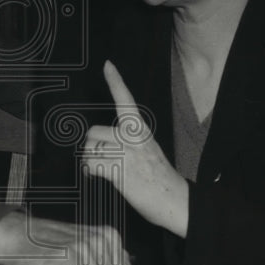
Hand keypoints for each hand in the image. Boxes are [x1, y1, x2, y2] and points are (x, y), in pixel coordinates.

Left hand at [83, 61, 189, 237]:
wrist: (175, 200)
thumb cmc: (159, 177)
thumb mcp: (147, 149)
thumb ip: (127, 141)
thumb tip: (101, 144)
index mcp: (140, 130)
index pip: (125, 100)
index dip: (115, 81)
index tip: (107, 64)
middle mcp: (132, 137)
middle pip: (93, 132)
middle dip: (92, 147)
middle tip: (101, 159)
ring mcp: (126, 153)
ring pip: (90, 149)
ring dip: (90, 161)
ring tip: (101, 170)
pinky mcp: (119, 170)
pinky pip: (91, 164)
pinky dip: (89, 171)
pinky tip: (94, 176)